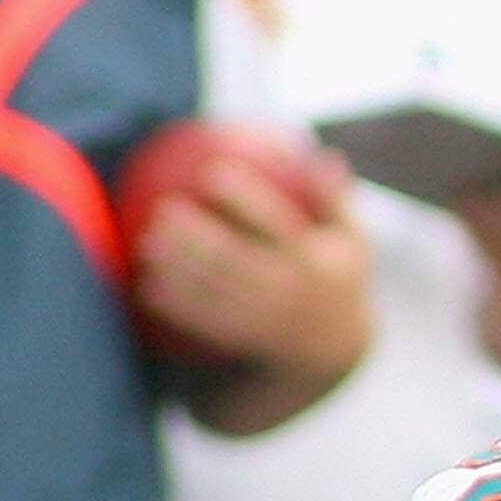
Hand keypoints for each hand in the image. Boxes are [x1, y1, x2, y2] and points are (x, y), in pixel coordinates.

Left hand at [134, 145, 370, 390]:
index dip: (243, 197)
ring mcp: (262, 317)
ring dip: (176, 268)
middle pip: (233, 258)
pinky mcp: (243, 336)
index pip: (273, 222)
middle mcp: (284, 290)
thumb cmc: (338, 276)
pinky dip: (175, 305)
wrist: (335, 346)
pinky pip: (203, 321)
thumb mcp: (353, 240)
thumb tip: (324, 154)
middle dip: (195, 236)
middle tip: (164, 210)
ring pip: (212, 290)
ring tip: (147, 243)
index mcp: (309, 259)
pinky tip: (147, 285)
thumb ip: (335, 198)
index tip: (213, 171)